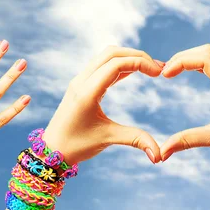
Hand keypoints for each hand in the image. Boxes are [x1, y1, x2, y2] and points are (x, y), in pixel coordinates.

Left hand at [42, 47, 163, 164]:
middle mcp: (82, 80)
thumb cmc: (76, 146)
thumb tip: (159, 156)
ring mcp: (80, 79)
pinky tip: (134, 72)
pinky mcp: (82, 82)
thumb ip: (134, 139)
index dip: (140, 63)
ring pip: (107, 56)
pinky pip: (102, 65)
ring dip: (128, 57)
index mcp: (87, 92)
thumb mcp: (107, 139)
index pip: (116, 64)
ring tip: (150, 69)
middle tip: (158, 68)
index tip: (158, 73)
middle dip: (137, 56)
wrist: (50, 150)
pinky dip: (120, 64)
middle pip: (112, 53)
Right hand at [160, 44, 209, 163]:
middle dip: (184, 57)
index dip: (182, 61)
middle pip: (207, 51)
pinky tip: (190, 71)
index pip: (205, 59)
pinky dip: (202, 62)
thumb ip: (189, 140)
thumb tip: (162, 152)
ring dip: (192, 57)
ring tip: (174, 70)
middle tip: (165, 71)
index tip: (165, 74)